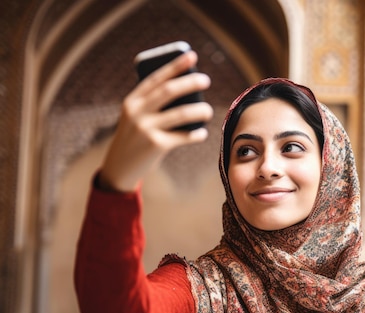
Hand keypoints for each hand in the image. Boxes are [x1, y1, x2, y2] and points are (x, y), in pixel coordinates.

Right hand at [99, 51, 213, 191]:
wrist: (119, 168)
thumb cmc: (135, 138)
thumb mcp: (136, 118)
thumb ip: (153, 105)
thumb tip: (188, 92)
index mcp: (132, 101)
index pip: (156, 78)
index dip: (175, 66)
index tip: (191, 56)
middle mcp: (137, 112)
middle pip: (169, 91)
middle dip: (190, 82)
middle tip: (206, 80)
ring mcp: (146, 128)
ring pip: (181, 113)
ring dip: (199, 110)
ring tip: (208, 111)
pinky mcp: (156, 145)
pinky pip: (184, 136)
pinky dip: (196, 134)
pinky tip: (202, 133)